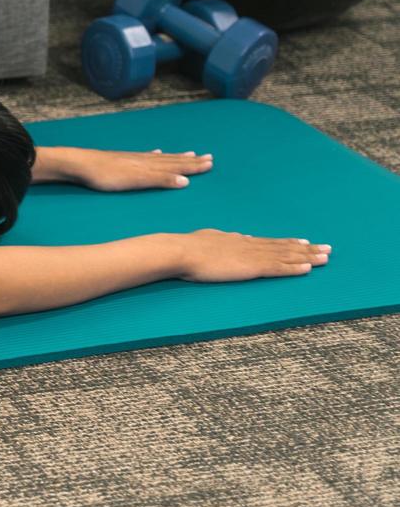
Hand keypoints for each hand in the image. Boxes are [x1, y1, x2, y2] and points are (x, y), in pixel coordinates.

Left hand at [63, 147, 213, 191]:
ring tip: (190, 153)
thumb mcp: (136, 180)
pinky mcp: (122, 159)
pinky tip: (157, 152)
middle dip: (190, 160)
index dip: (193, 166)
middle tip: (209, 157)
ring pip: (162, 157)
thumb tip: (186, 181)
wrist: (80, 164)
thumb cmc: (106, 176)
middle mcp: (145, 159)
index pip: (177, 166)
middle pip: (172, 160)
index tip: (210, 163)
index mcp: (150, 166)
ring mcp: (134, 158)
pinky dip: (155, 155)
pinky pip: (146, 156)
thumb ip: (160, 179)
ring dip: (177, 157)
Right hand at [176, 229, 330, 282]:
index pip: (268, 242)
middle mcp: (249, 245)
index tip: (303, 242)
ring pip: (285, 256)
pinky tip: (308, 268)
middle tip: (326, 248)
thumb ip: (222, 240)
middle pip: (283, 247)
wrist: (181, 251)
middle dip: (306, 248)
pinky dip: (294, 268)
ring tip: (325, 257)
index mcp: (237, 240)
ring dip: (307, 257)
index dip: (287, 242)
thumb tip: (236, 237)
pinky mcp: (251, 268)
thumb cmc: (186, 248)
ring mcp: (251, 256)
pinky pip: (278, 268)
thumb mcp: (206, 240)